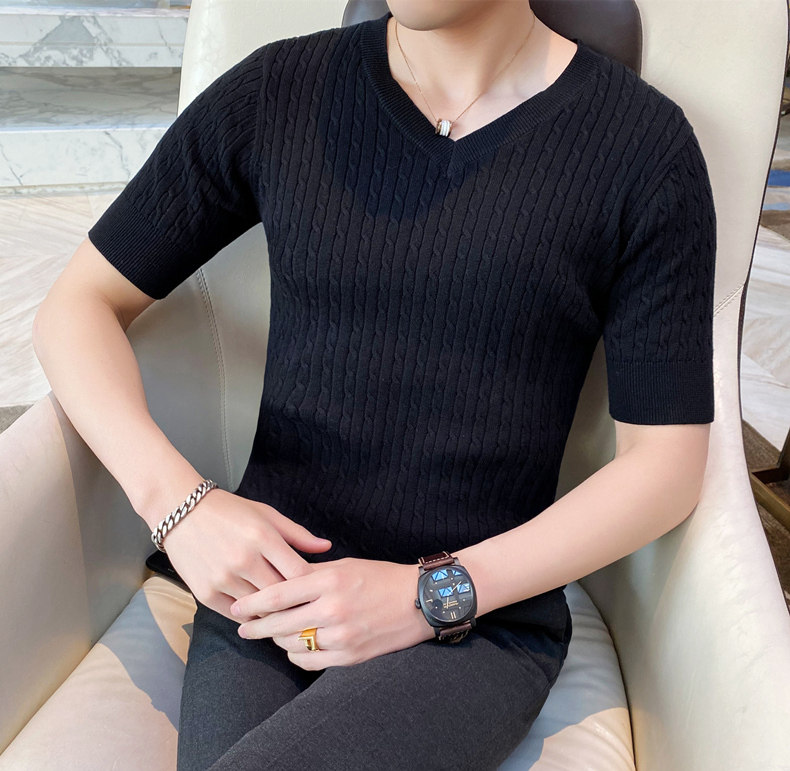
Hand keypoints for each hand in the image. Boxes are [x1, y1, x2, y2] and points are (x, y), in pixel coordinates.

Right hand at [160, 488, 333, 621]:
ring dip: (272, 612)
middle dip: (295, 603)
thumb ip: (297, 534)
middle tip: (305, 609)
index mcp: (263, 537)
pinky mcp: (205, 592)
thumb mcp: (267, 515)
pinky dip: (249, 615)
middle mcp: (244, 559)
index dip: (312, 585)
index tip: (317, 590)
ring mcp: (223, 578)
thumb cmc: (229, 511)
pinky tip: (257, 612)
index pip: (299, 573)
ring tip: (284, 613)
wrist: (181, 512)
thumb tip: (326, 547)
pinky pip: (235, 615)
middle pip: (282, 595)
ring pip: (260, 609)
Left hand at [229, 557, 436, 669]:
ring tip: (270, 635)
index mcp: (330, 581)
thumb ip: (313, 573)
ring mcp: (342, 635)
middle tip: (243, 628)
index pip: (278, 594)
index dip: (253, 603)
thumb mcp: (346, 564)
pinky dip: (297, 655)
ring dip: (277, 640)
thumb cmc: (382, 577)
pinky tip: (293, 648)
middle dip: (256, 627)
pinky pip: (311, 661)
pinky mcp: (351, 656)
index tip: (237, 607)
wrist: (420, 600)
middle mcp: (333, 609)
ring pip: (293, 644)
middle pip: (280, 623)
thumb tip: (281, 579)